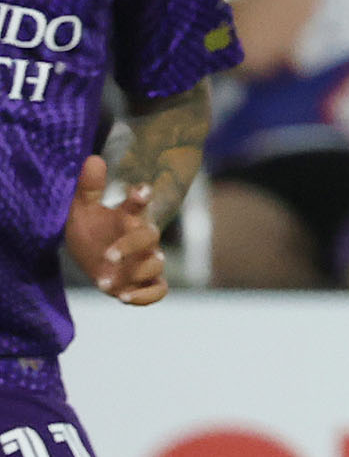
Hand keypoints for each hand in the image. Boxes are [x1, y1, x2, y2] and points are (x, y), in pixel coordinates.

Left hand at [61, 159, 162, 305]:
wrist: (91, 257)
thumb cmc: (91, 229)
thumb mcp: (82, 208)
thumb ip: (89, 187)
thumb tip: (93, 159)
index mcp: (128, 217)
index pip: (138, 204)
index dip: (141, 197)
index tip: (139, 190)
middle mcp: (141, 239)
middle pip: (150, 236)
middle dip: (131, 246)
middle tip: (107, 256)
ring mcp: (146, 261)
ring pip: (156, 264)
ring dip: (136, 274)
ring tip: (108, 284)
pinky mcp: (145, 283)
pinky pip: (158, 291)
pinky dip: (145, 296)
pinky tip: (123, 298)